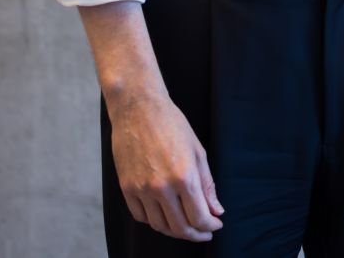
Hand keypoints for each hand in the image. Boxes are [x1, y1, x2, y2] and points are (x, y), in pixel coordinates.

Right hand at [105, 91, 223, 241]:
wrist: (139, 109)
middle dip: (196, 234)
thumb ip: (207, 185)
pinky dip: (154, 220)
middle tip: (204, 231)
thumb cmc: (171, 124)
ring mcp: (141, 189)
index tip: (216, 225)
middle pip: (180, 227)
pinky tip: (164, 213)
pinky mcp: (126, 188)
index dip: (210, 226)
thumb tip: (216, 210)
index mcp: (184, 176)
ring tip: (186, 223)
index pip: (199, 217)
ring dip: (175, 229)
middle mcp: (161, 187)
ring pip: (159, 225)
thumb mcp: (198, 151)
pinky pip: (141, 216)